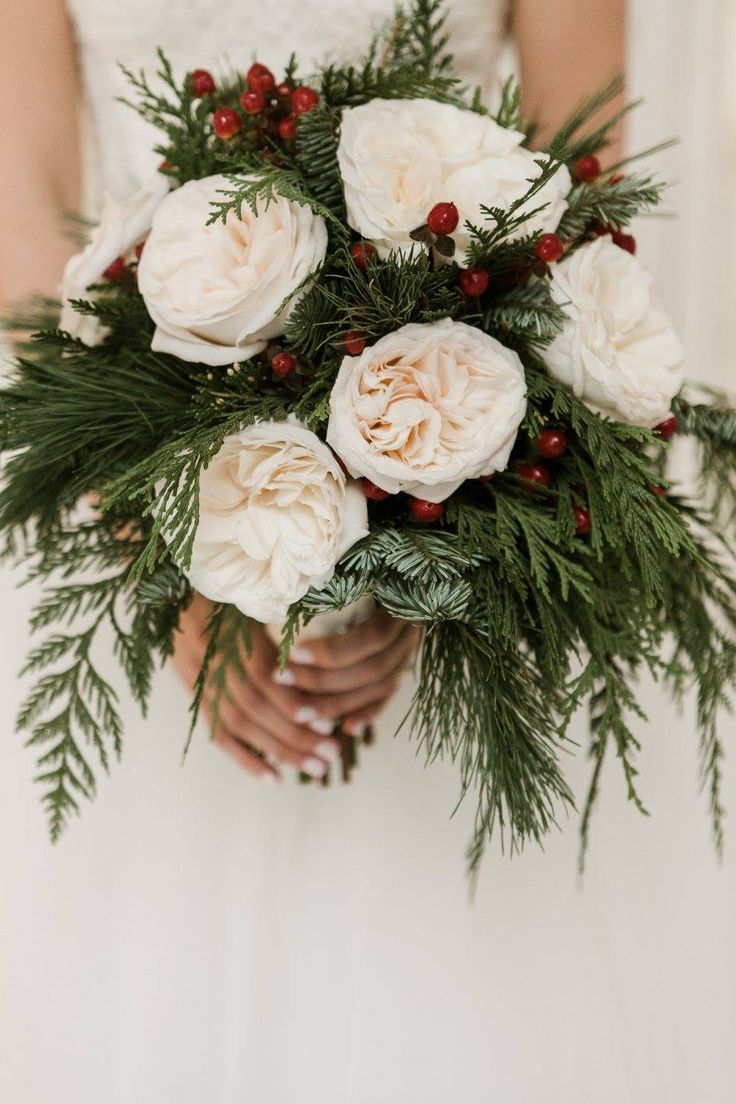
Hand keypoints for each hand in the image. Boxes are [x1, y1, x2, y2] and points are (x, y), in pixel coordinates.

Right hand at [171, 596, 419, 780]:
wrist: (163, 575)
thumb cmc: (221, 572)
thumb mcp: (249, 583)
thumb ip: (278, 604)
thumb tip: (326, 632)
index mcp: (225, 628)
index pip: (261, 676)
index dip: (292, 701)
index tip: (326, 719)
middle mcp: (209, 657)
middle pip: (254, 707)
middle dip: (296, 735)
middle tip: (333, 753)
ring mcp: (197, 677)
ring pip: (240, 725)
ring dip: (279, 751)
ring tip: (316, 767)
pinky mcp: (192, 691)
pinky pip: (217, 732)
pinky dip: (245, 758)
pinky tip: (273, 779)